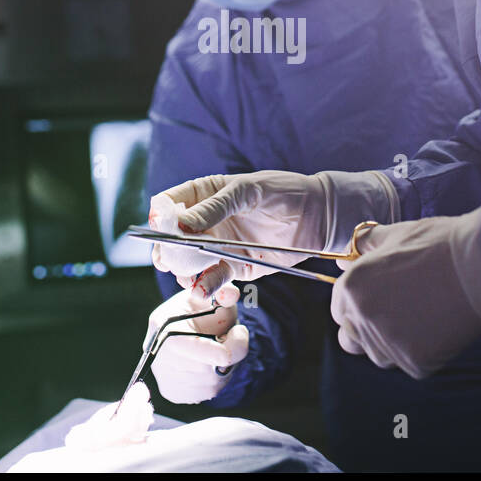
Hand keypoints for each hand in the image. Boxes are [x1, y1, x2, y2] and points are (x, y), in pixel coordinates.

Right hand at [146, 284, 247, 403]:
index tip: (239, 330)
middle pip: (214, 370)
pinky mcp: (172, 392)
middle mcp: (159, 357)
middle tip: (227, 339)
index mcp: (165, 328)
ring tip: (216, 350)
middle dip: (229, 355)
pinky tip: (208, 363)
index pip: (213, 353)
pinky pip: (205, 393)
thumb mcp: (212, 297)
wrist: (178, 328)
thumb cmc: (198, 311)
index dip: (235, 343)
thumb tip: (231, 294)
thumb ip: (224, 294)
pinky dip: (213, 379)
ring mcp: (164, 378)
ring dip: (223, 368)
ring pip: (213, 385)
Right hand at [149, 170, 397, 296]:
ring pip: (187, 267)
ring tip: (199, 279)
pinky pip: (212, 282)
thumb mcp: (249, 192)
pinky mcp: (234, 269)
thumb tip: (180, 224)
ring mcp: (217, 247)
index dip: (159, 219)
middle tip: (175, 262)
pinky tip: (219, 289)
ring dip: (188, 276)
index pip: (167, 206)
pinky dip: (210, 289)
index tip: (163, 230)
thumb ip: (215, 207)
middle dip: (169, 254)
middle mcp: (205, 223)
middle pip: (170, 242)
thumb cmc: (285, 192)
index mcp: (203, 195)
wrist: (321, 217)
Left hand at [330, 188, 480, 378]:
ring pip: (380, 356)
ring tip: (423, 317)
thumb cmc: (440, 244)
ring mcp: (388, 342)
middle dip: (368, 330)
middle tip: (400, 313)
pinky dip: (424, 352)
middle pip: (352, 339)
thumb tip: (344, 260)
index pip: (339, 310)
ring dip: (394, 344)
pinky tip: (440, 327)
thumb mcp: (396, 235)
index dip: (357, 306)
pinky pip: (411, 364)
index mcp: (351, 287)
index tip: (378, 301)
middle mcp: (362, 317)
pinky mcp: (416, 363)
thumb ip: (365, 247)